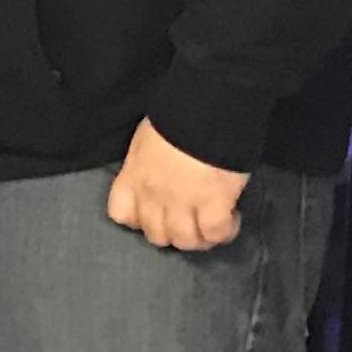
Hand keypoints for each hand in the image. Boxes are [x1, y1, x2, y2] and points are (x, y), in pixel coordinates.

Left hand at [106, 119, 247, 252]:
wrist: (205, 109)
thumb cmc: (175, 117)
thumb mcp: (145, 140)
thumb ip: (145, 164)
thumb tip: (157, 174)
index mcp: (134, 176)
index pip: (121, 215)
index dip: (139, 219)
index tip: (156, 213)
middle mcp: (154, 195)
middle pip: (156, 236)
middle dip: (172, 233)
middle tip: (189, 221)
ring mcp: (183, 202)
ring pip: (185, 241)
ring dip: (199, 238)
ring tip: (210, 225)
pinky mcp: (214, 205)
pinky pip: (215, 233)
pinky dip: (223, 232)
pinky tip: (230, 218)